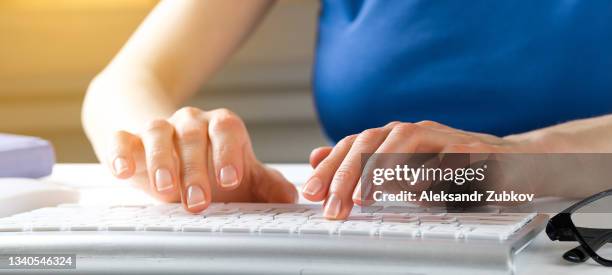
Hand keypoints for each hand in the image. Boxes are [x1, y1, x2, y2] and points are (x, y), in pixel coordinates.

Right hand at [106, 107, 296, 212]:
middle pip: (193, 135)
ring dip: (161, 160)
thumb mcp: (242, 174)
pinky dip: (121, 153)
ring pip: (158, 131)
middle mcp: (191, 122)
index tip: (230, 179)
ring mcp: (160, 127)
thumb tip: (291, 197)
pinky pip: (123, 138)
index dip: (229, 152)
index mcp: (221, 126)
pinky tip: (123, 171)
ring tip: (166, 190)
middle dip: (196, 170)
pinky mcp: (130, 138)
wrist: (172, 149)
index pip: (227, 128)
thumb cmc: (211, 164)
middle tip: (199, 203)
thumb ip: (265, 183)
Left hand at [302, 120, 541, 218]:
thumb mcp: (405, 171)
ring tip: (363, 196)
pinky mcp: (476, 151)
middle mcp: (417, 132)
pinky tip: (413, 188)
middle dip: (347, 173)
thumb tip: (317, 157)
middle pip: (372, 141)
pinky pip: (449, 157)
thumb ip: (364, 164)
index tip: (311, 193)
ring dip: (380, 168)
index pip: (354, 144)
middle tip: (333, 205)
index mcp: (396, 137)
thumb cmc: (456, 170)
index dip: (330, 167)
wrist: (514, 164)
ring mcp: (445, 138)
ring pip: (405, 140)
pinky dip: (429, 171)